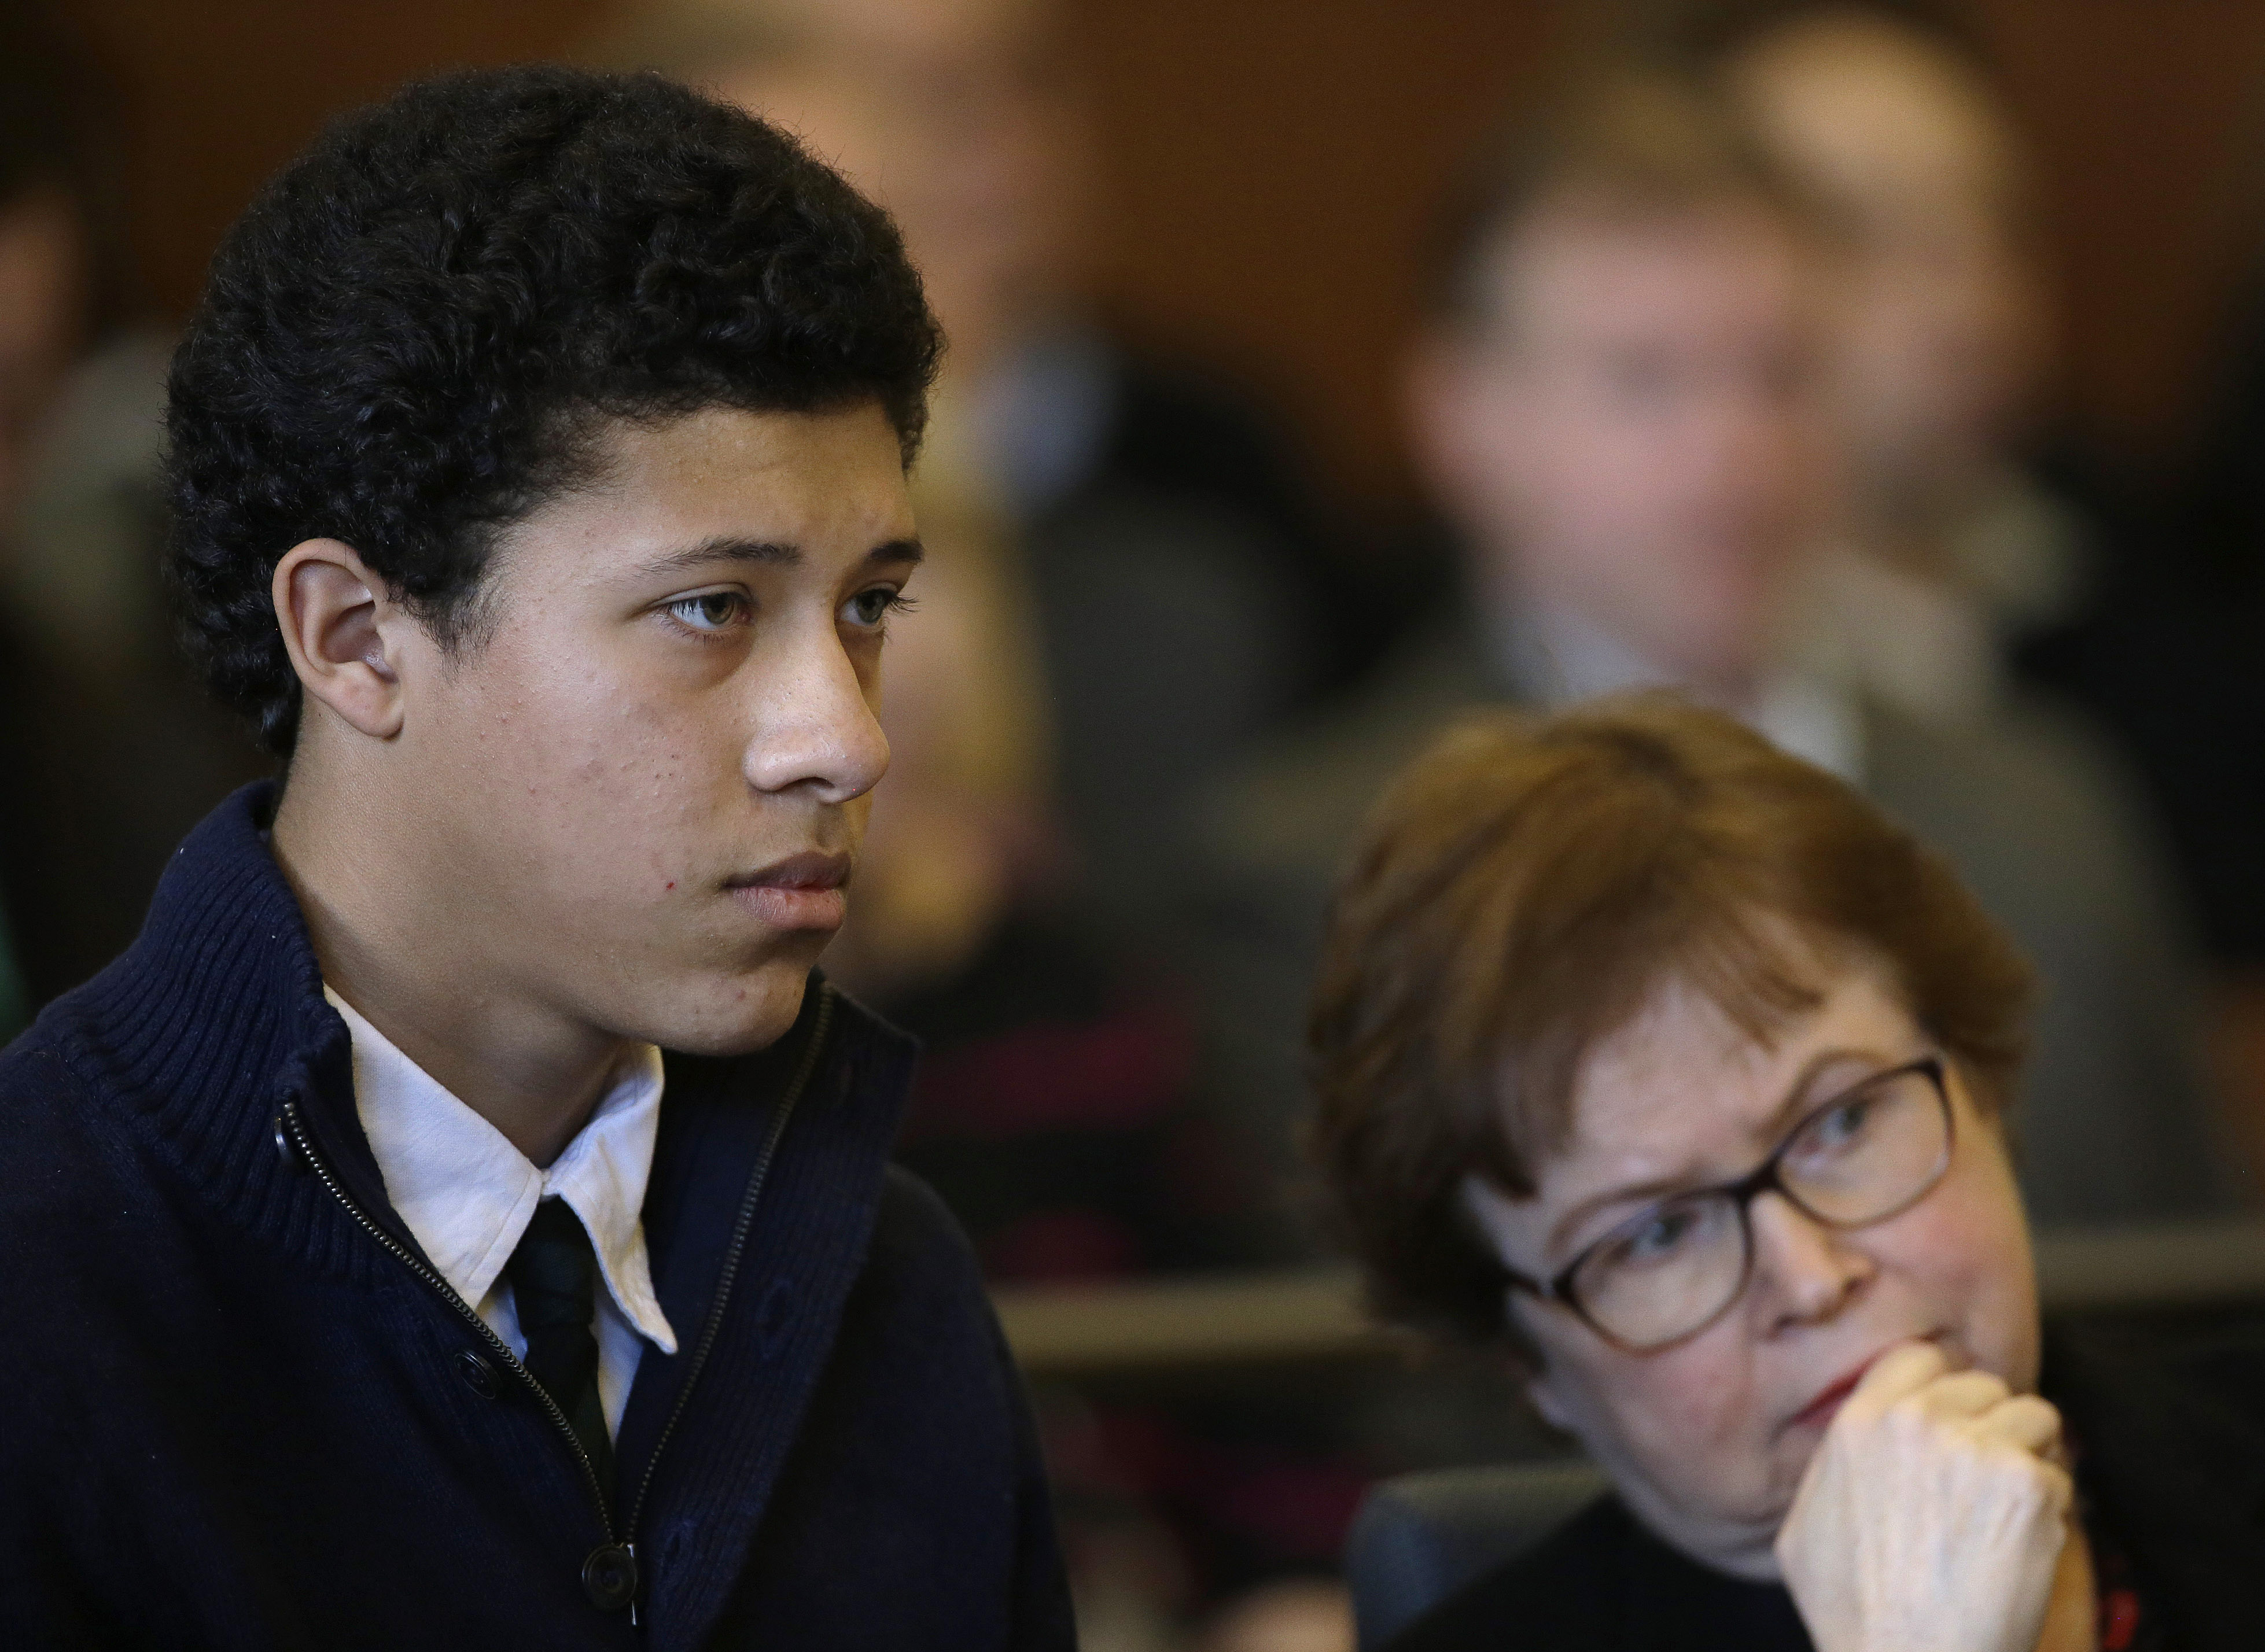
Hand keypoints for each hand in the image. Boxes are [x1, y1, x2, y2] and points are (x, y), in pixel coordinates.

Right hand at [1775, 1341, 2072, 1651]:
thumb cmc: (1853, 1615)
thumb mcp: (1803, 1530)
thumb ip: (1834, 1471)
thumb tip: (1856, 1447)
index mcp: (1860, 1424)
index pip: (1919, 1359)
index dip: (1942, 1390)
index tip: (1952, 1424)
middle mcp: (1916, 1421)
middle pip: (1983, 1385)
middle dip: (1991, 1426)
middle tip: (1986, 1481)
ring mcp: (1975, 1449)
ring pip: (2034, 1418)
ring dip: (2031, 1456)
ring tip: (2012, 1510)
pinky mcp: (2028, 1486)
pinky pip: (2060, 1476)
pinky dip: (2051, 1511)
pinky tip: (2023, 1549)